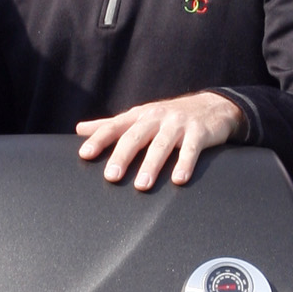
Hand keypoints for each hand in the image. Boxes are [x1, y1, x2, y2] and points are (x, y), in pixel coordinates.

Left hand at [75, 91, 245, 189]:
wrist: (213, 106)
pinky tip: (178, 180)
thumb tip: (79, 129)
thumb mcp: (139, 116)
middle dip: (123, 156)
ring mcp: (178, 124)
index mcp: (139, 115)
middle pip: (136, 137)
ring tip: (142, 185)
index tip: (85, 155)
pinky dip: (185, 164)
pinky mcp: (199, 133)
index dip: (99, 140)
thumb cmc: (168, 116)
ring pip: (161, 145)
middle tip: (112, 177)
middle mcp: (157, 117)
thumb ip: (110, 124)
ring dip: (151, 165)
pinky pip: (191, 149)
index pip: (114, 126)